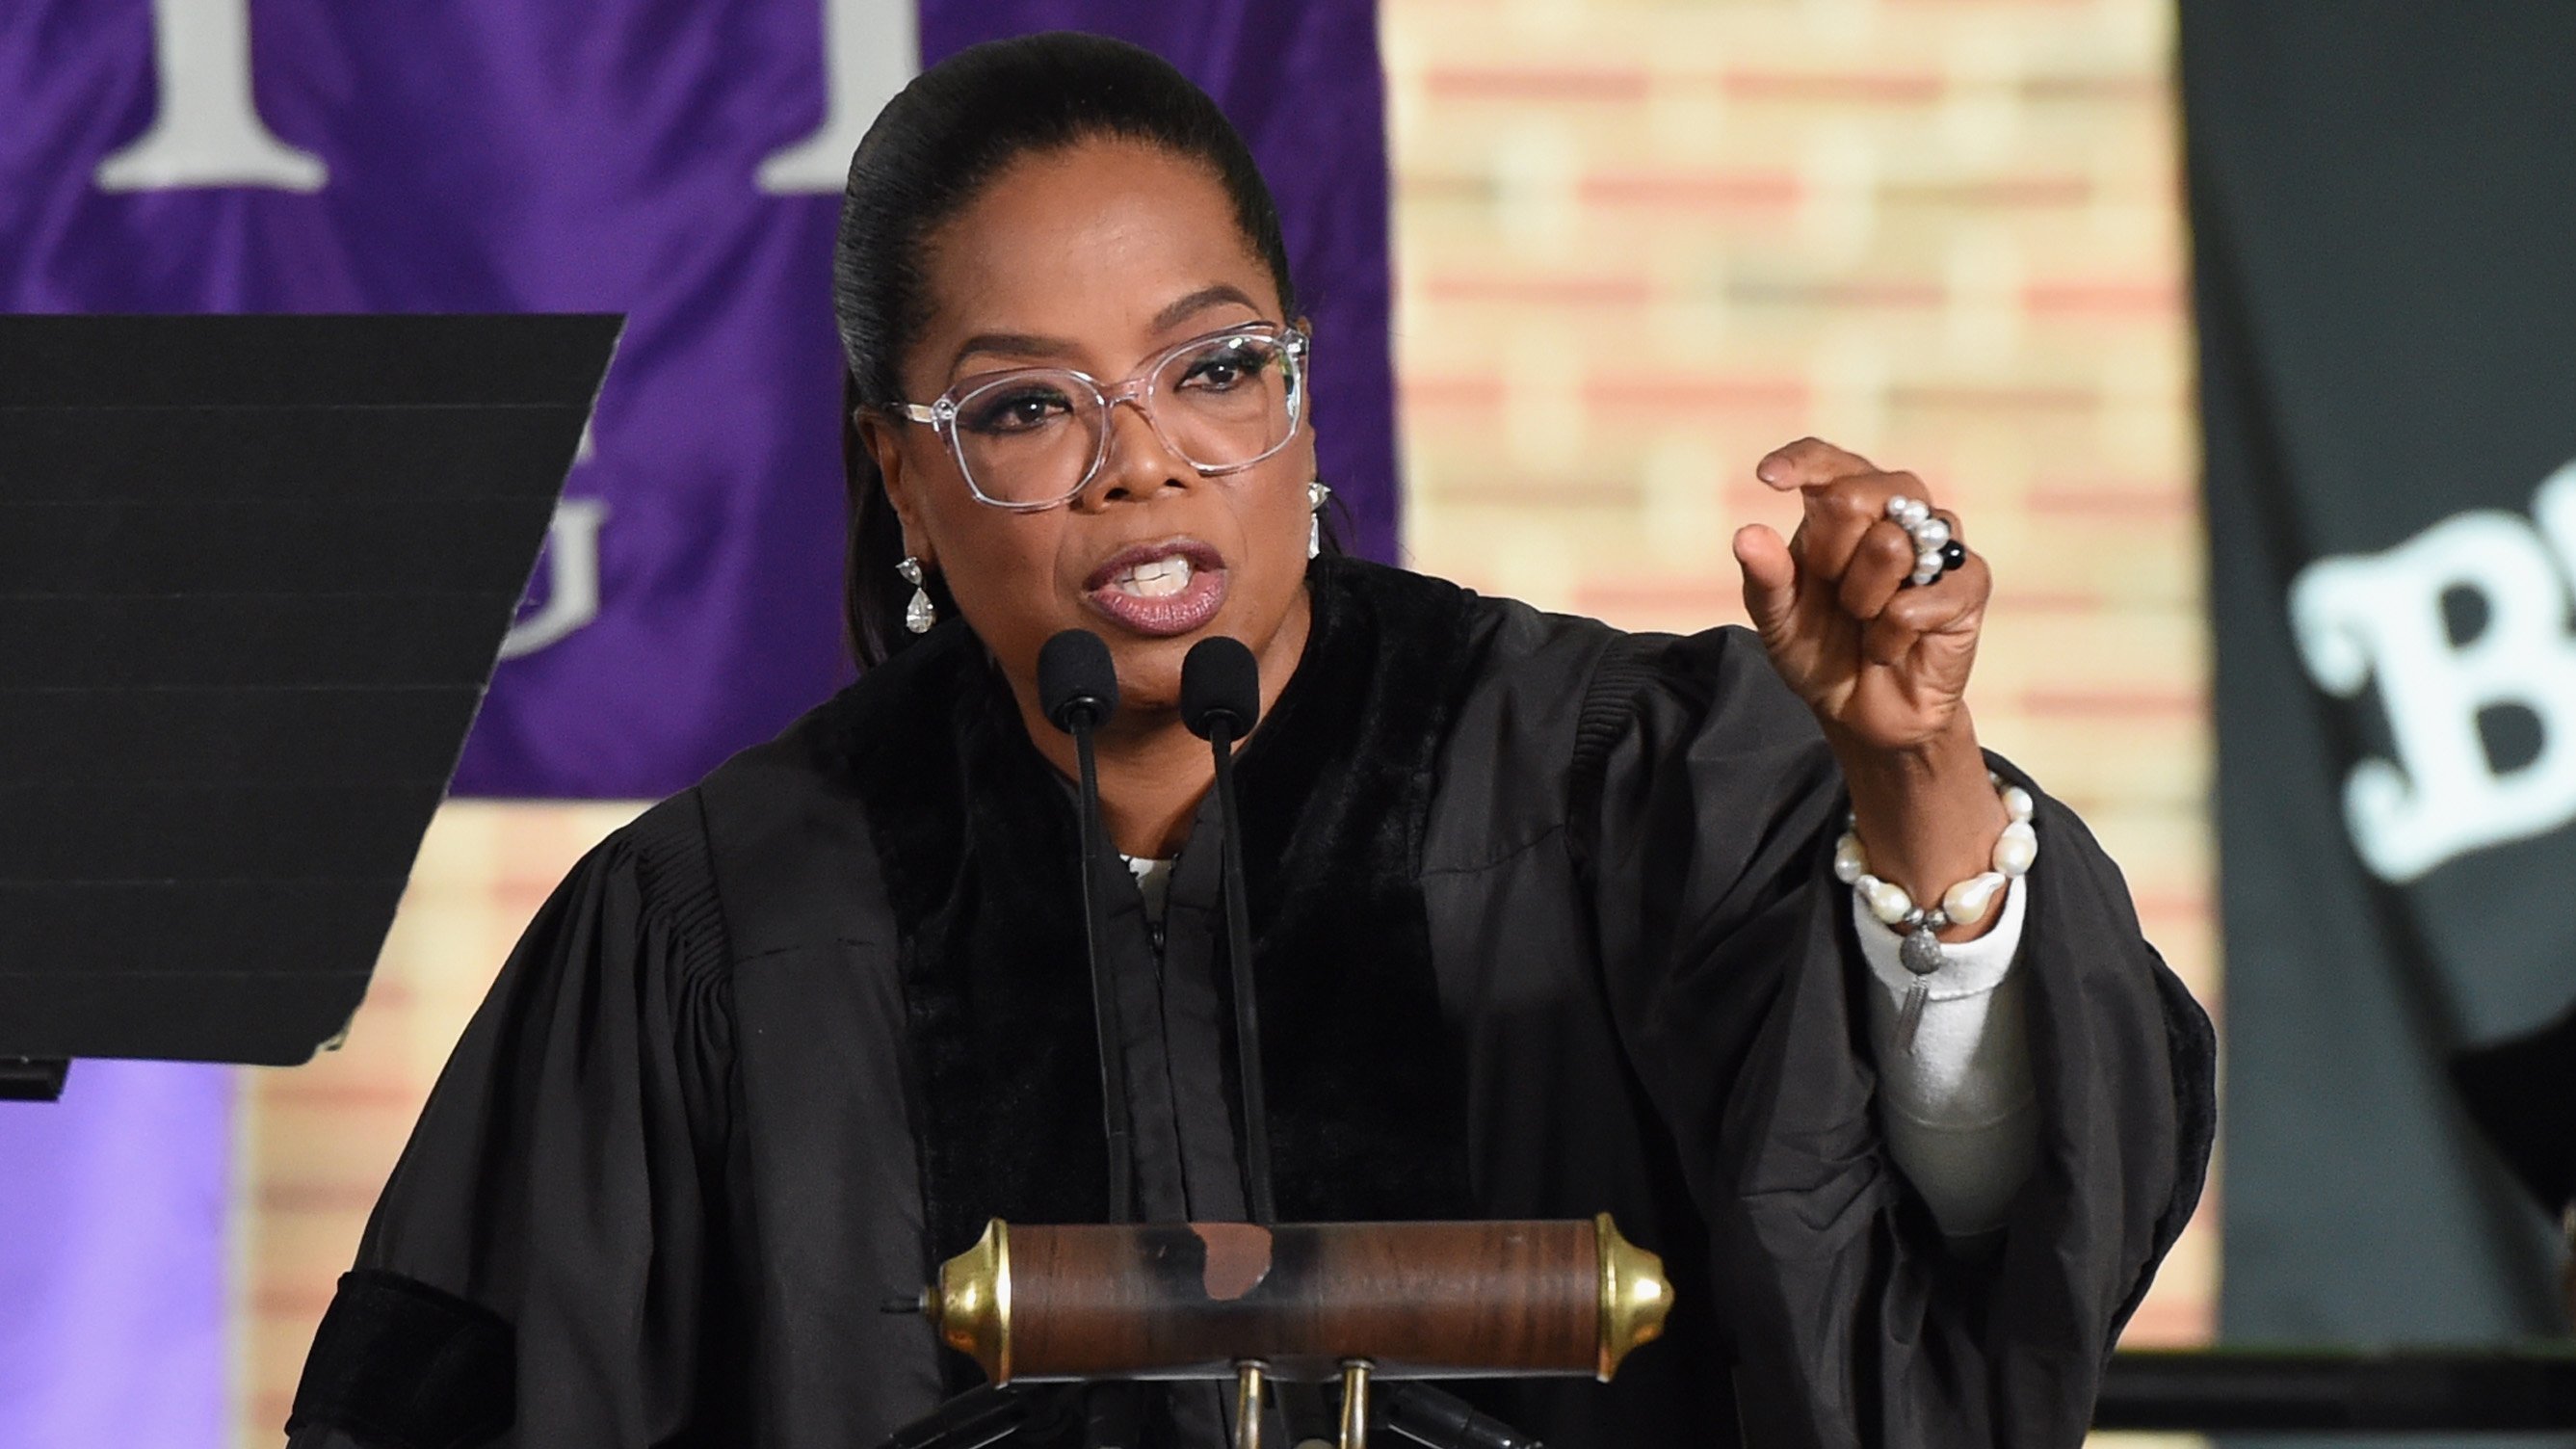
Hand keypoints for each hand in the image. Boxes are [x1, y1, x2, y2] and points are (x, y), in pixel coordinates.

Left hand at [1734, 438, 2004, 923]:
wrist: (1862, 714)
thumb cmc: (1820, 651)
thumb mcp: (1778, 620)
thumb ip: (1765, 578)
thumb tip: (1746, 535)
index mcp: (1844, 508)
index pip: (1829, 460)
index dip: (1802, 460)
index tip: (1769, 479)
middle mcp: (1895, 513)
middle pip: (1859, 493)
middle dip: (1829, 552)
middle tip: (1831, 590)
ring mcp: (1937, 545)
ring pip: (1893, 542)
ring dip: (1861, 599)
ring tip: (1863, 622)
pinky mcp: (1969, 584)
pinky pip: (1921, 598)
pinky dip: (1890, 634)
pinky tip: (1888, 647)